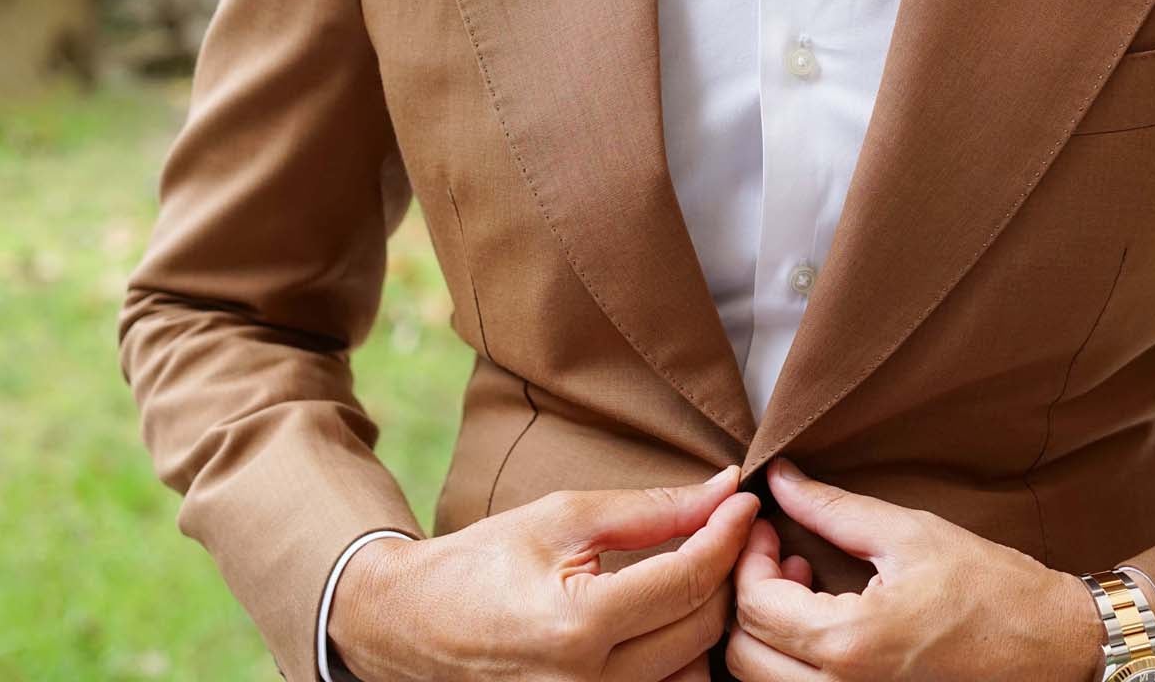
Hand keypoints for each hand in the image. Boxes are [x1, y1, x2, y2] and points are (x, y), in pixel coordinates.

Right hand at [330, 465, 757, 680]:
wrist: (410, 625)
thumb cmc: (482, 563)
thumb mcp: (565, 517)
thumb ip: (652, 510)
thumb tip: (724, 491)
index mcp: (578, 627)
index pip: (689, 580)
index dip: (728, 535)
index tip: (743, 503)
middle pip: (703, 629)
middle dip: (728, 574)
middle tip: (735, 532)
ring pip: (694, 669)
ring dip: (709, 619)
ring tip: (708, 571)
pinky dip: (681, 655)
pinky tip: (676, 616)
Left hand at [726, 459, 1104, 680]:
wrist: (1053, 646)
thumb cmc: (992, 589)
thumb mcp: (910, 533)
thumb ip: (832, 508)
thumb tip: (778, 479)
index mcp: (851, 643)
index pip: (755, 605)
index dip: (749, 558)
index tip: (770, 529)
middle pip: (743, 655)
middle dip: (749, 598)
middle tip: (783, 558)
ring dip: (766, 635)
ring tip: (807, 590)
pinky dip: (790, 663)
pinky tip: (826, 625)